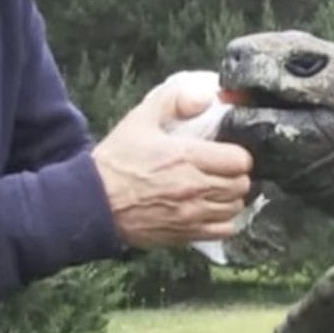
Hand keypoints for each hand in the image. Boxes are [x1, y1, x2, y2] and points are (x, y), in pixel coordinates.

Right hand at [91, 80, 252, 249]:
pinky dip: (224, 221)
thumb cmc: (116, 162)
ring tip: (219, 190)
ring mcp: (192, 214)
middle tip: (224, 170)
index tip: (228, 153)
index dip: (238, 155)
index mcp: (187, 157)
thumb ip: (173, 101)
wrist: (91, 203)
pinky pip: (223, 231)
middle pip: (241, 184)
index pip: (239, 160)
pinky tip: (212, 211)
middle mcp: (195, 187)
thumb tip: (205, 98)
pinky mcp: (185, 234)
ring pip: (235, 207)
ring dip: (231, 197)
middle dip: (237, 175)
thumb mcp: (140, 120)